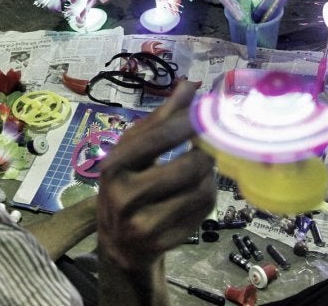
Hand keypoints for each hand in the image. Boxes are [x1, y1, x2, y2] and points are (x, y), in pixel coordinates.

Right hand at [96, 82, 215, 272]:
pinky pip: (201, 214)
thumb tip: (189, 84)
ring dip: (209, 178)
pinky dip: (207, 199)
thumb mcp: (134, 151)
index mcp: (114, 164)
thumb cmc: (127, 185)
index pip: (157, 138)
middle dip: (206, 155)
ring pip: (199, 192)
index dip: (188, 123)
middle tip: (213, 146)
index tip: (209, 113)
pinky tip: (199, 192)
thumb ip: (161, 118)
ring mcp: (141, 223)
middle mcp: (123, 194)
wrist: (117, 242)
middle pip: (186, 168)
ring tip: (204, 170)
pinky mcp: (161, 242)